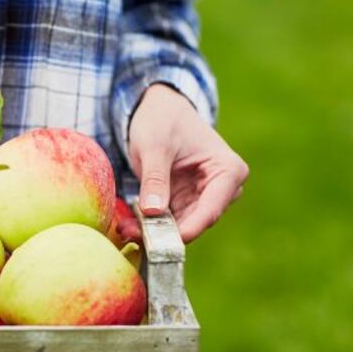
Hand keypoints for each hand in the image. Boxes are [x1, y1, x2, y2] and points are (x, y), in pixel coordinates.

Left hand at [122, 84, 248, 242]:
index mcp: (228, 170)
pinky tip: (128, 226)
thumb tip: (153, 212)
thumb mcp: (155, 146)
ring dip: (154, 231)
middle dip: (165, 232)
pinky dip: (149, 224)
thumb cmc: (163, 119)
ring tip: (125, 230)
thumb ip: (155, 178)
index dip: (187, 229)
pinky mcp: (186, 202)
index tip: (161, 242)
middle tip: (131, 234)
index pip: (211, 209)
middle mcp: (223, 189)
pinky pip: (169, 221)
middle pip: (196, 221)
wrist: (158, 109)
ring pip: (181, 225)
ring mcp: (204, 197)